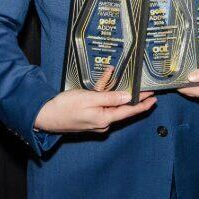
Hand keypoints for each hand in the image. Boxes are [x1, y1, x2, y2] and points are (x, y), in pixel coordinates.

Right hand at [34, 67, 155, 133]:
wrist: (44, 116)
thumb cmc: (65, 107)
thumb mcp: (89, 98)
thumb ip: (110, 97)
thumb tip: (128, 97)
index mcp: (104, 119)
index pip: (129, 112)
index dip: (142, 105)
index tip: (154, 100)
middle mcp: (102, 122)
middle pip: (121, 108)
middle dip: (131, 97)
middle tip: (146, 91)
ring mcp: (95, 121)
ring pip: (110, 104)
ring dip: (112, 91)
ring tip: (113, 76)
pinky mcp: (89, 117)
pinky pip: (100, 104)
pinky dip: (102, 93)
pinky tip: (102, 80)